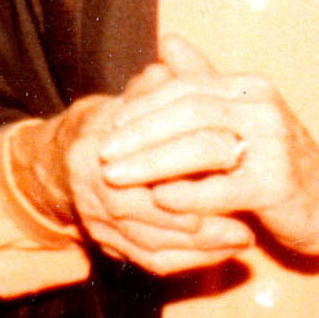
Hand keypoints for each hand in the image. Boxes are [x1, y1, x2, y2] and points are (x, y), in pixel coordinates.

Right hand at [17, 62, 261, 275]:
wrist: (69, 161)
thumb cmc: (117, 125)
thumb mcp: (134, 99)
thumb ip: (158, 83)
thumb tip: (180, 54)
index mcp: (94, 150)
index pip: (150, 167)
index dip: (197, 169)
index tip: (238, 167)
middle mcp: (90, 192)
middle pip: (155, 214)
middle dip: (207, 220)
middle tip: (249, 223)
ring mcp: (97, 224)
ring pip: (156, 246)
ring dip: (204, 247)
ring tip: (245, 239)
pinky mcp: (108, 248)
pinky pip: (153, 262)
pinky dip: (191, 261)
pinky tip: (223, 253)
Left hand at [88, 36, 318, 263]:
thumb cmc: (274, 159)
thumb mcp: (239, 115)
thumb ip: (203, 81)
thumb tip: (166, 40)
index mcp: (250, 89)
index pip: (185, 88)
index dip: (144, 108)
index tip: (110, 127)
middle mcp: (263, 109)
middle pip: (188, 113)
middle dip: (140, 134)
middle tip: (103, 153)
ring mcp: (273, 147)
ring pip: (200, 148)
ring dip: (152, 163)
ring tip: (116, 177)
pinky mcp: (277, 186)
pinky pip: (222, 189)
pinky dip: (187, 194)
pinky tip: (158, 200)